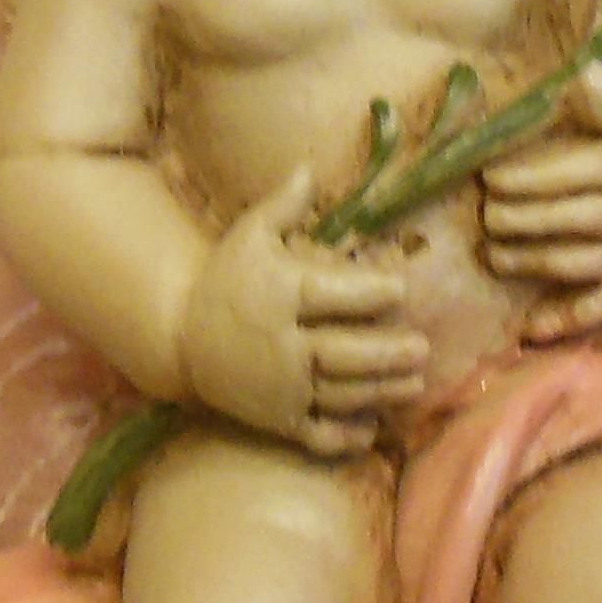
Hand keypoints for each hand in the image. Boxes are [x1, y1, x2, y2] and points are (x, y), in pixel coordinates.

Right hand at [176, 167, 427, 456]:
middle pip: (342, 352)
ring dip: (380, 391)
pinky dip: (344, 437)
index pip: (330, 295)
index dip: (369, 293)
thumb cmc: (226, 279)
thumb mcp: (248, 236)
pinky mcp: (277, 420)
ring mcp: (279, 387)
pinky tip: (372, 428)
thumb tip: (310, 165)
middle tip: (421, 348)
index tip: (401, 290)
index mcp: (278, 296)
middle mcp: (280, 345)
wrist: (180, 338)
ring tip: (414, 384)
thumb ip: (284, 204)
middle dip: (386, 353)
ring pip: (338, 394)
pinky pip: (314, 434)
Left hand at [481, 66, 601, 341]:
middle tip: (486, 217)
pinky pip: (593, 309)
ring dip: (524, 261)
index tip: (489, 179)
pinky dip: (561, 322)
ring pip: (566, 262)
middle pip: (557, 218)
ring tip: (492, 256)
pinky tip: (529, 329)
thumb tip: (581, 70)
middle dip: (513, 219)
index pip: (562, 172)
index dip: (520, 177)